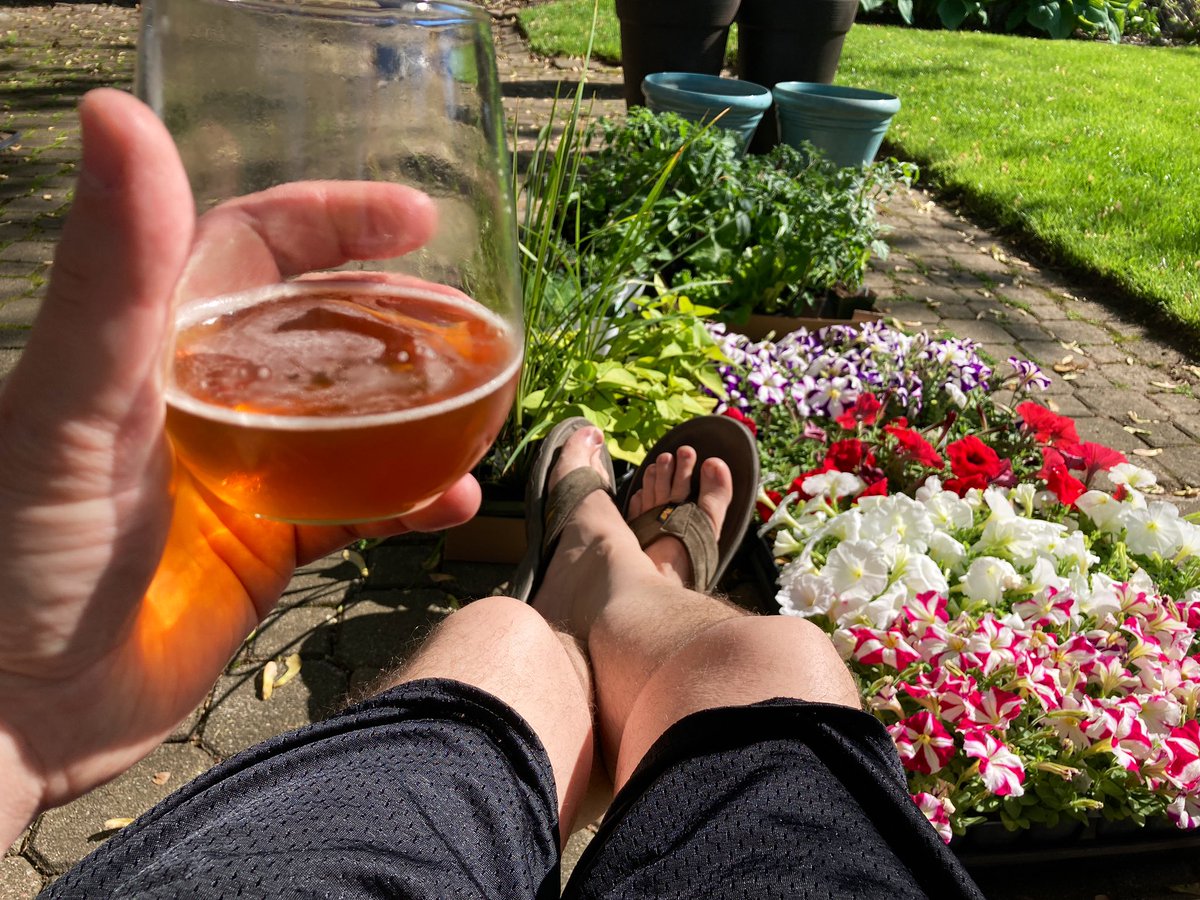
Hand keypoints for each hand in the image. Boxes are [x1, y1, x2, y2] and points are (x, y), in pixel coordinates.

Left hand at [0, 89, 479, 841]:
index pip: (253, 246)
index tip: (415, 218)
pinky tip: (449, 504)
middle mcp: (205, 395)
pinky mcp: (273, 545)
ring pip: (357, 419)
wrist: (14, 712)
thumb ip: (113, 276)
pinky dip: (411, 503)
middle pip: (324, 328)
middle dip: (400, 320)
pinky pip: (361, 508)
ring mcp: (245, 470)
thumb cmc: (16, 549)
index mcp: (154, 341)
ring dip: (423, 414)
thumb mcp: (69, 402)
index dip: (333, 220)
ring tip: (480, 413)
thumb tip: (120, 112)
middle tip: (468, 325)